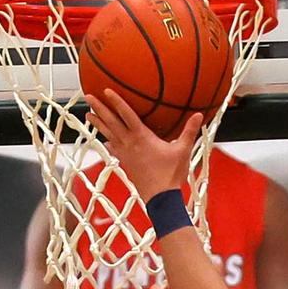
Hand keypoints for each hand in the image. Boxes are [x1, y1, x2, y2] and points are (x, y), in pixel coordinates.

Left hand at [85, 90, 200, 199]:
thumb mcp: (183, 150)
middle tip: (88, 96)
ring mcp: (125, 154)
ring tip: (88, 114)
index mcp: (141, 137)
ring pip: (108, 134)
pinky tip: (106, 141)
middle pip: (111, 122)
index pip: (126, 114)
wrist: (161, 198)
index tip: (106, 90)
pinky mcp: (126, 163)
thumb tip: (199, 115)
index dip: (116, 101)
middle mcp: (129, 143)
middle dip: (99, 108)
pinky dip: (108, 143)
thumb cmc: (171, 174)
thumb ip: (189, 131)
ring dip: (98, 124)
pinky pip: (113, 150)